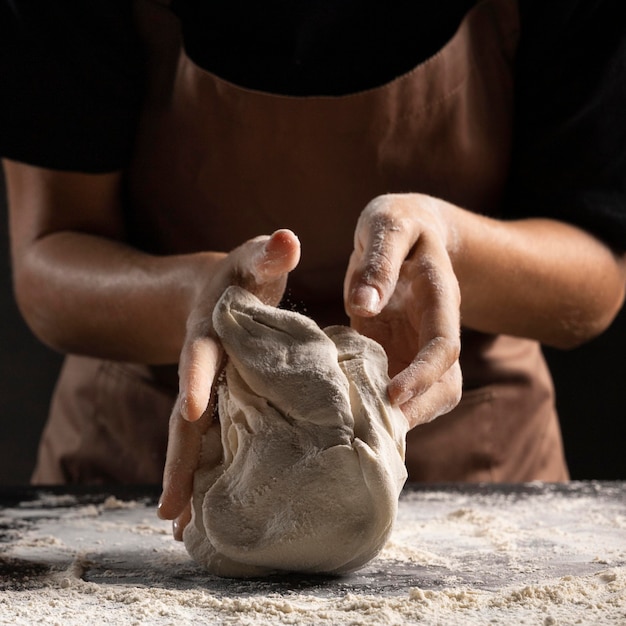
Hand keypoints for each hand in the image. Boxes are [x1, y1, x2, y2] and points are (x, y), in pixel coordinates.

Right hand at [158, 229, 300, 537]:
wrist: (214, 292)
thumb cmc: (243, 275)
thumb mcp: (254, 258)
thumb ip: (269, 253)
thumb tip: (289, 238)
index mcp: (212, 336)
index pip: (201, 360)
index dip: (196, 381)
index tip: (192, 410)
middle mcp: (202, 371)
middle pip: (186, 419)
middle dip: (179, 459)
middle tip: (171, 509)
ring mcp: (208, 392)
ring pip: (194, 439)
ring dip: (187, 479)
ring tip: (181, 529)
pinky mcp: (219, 405)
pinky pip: (212, 440)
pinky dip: (206, 472)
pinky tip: (204, 507)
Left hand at [344, 194, 461, 428]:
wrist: (409, 231)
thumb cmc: (398, 223)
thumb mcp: (388, 226)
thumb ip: (379, 261)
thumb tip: (364, 304)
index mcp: (440, 297)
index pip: (444, 345)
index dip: (423, 375)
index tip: (392, 396)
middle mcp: (435, 328)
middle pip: (445, 385)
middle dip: (417, 411)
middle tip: (375, 432)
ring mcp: (418, 344)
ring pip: (427, 395)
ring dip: (401, 416)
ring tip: (363, 432)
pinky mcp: (397, 351)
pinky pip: (396, 386)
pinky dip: (379, 404)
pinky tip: (353, 415)